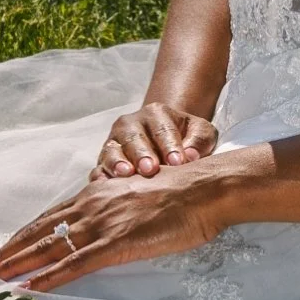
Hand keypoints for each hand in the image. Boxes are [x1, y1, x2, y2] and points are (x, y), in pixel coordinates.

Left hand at [0, 160, 231, 290]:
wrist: (203, 188)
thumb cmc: (180, 192)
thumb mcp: (139, 193)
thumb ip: (116, 206)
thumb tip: (104, 221)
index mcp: (95, 194)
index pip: (47, 218)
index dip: (21, 237)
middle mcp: (90, 206)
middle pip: (38, 233)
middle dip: (7, 253)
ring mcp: (101, 224)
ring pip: (47, 248)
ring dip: (16, 267)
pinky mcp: (116, 243)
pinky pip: (73, 264)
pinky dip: (47, 278)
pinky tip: (28, 289)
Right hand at [89, 101, 218, 180]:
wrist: (166, 140)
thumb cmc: (187, 137)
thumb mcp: (201, 132)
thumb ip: (200, 139)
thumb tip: (191, 156)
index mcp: (156, 113)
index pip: (162, 129)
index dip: (169, 145)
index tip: (177, 162)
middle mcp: (131, 124)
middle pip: (134, 138)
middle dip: (142, 153)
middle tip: (150, 169)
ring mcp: (115, 142)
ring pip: (112, 150)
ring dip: (117, 162)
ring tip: (126, 174)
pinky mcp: (104, 160)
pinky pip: (98, 167)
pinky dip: (99, 175)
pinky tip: (104, 185)